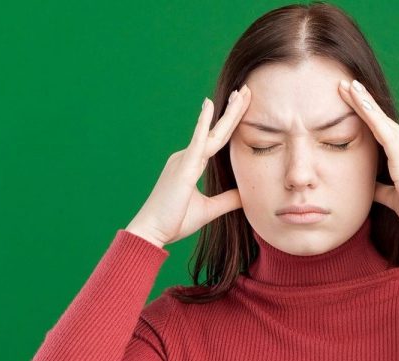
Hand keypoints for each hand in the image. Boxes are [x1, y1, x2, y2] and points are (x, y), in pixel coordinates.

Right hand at [125, 85, 250, 246]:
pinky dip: (203, 123)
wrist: (152, 232)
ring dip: (228, 112)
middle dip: (233, 110)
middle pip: (217, 131)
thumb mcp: (208, 209)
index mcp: (191, 164)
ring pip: (212, 133)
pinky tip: (210, 105)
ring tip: (241, 93)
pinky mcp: (182, 167)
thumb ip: (227, 200)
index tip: (243, 104)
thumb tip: (246, 194)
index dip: (231, 122)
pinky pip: (197, 142)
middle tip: (246, 90)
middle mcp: (187, 157)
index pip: (218, 140)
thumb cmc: (175, 221)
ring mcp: (184, 159)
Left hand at [338, 79, 398, 236]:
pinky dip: (369, 114)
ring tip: (347, 86)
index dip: (370, 116)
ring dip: (363, 102)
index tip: (354, 102)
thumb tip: (368, 185)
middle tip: (346, 84)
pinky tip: (358, 100)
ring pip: (381, 120)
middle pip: (382, 120)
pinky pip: (383, 129)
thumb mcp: (395, 198)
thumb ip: (382, 188)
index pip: (385, 131)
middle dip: (363, 102)